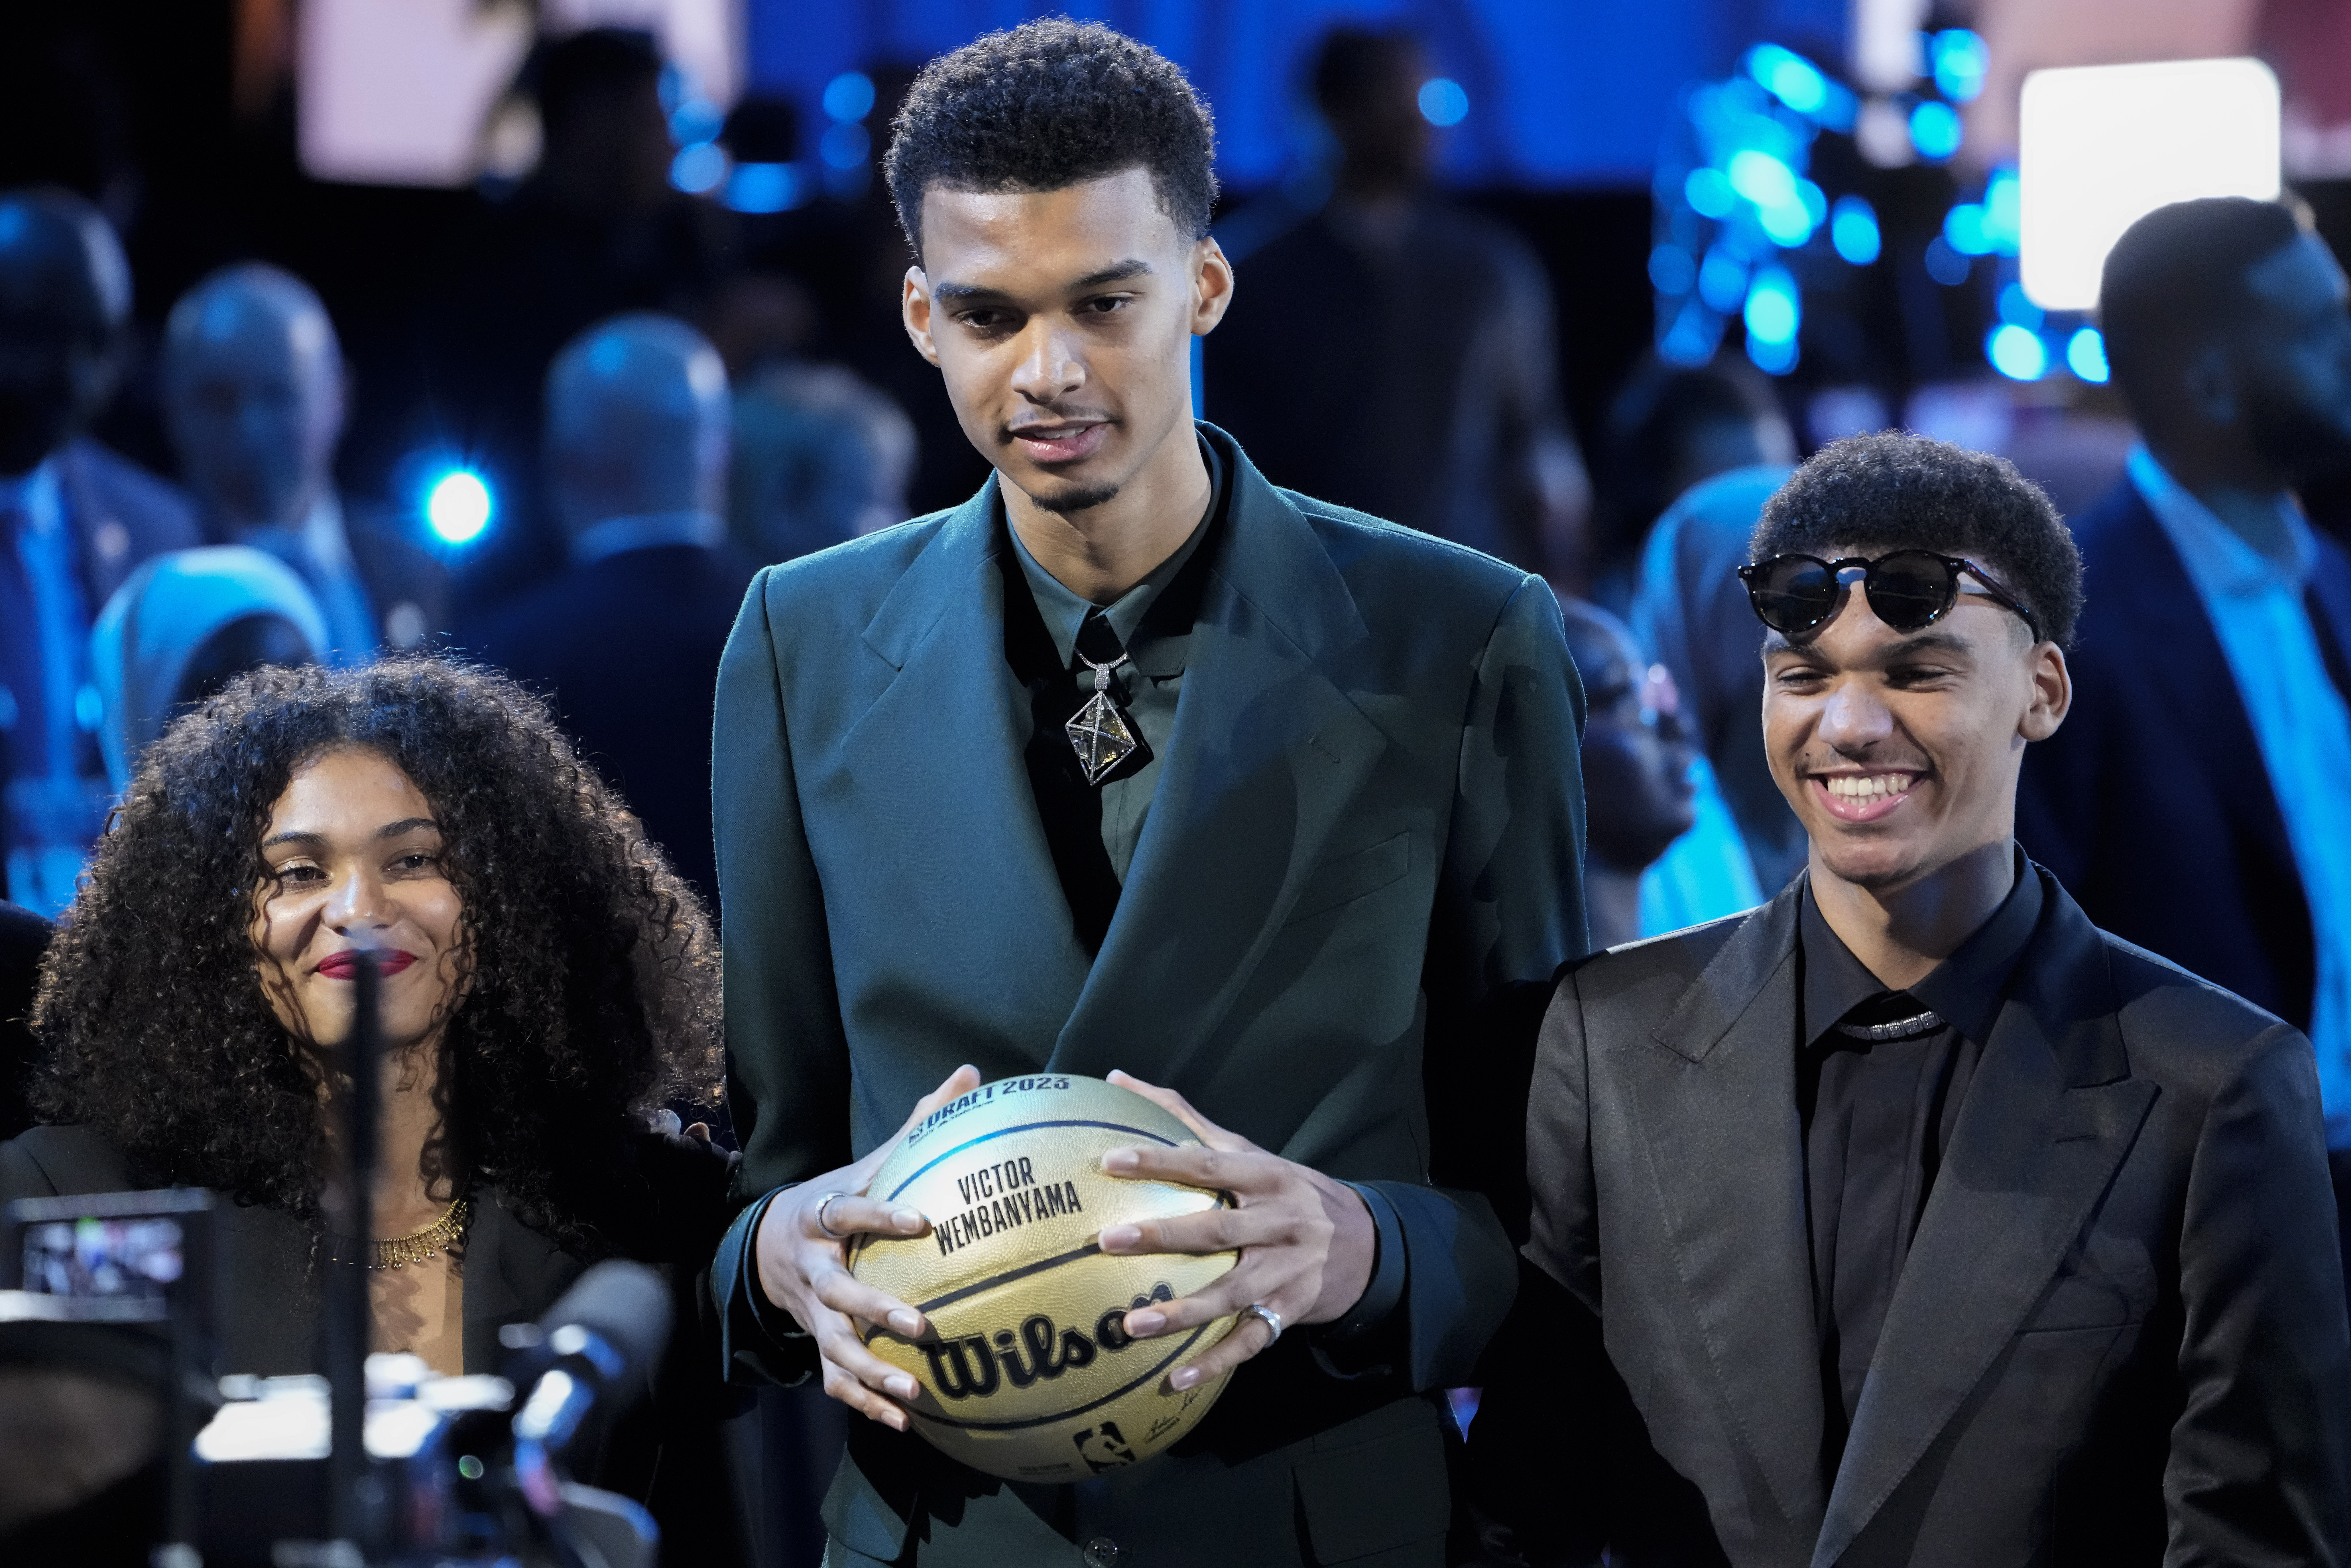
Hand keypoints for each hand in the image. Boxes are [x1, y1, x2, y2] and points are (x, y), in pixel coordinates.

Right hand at [752, 1064, 982, 1428]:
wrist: (768, 1243)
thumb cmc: (838, 1197)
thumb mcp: (868, 1161)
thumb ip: (918, 1124)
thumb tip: (969, 1074)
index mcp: (823, 1215)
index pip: (850, 1211)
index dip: (882, 1215)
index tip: (922, 1221)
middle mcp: (813, 1268)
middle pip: (838, 1292)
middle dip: (875, 1310)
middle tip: (921, 1327)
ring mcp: (813, 1312)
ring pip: (835, 1348)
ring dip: (872, 1373)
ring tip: (916, 1394)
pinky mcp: (817, 1343)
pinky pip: (837, 1380)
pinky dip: (866, 1402)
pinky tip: (904, 1421)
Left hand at [1096, 1070, 1375, 1389]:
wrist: (1368, 1242)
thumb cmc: (1287, 1190)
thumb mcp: (1249, 1150)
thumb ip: (1184, 1118)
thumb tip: (1117, 1078)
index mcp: (1266, 1176)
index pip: (1207, 1163)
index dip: (1161, 1161)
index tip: (1110, 1161)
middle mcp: (1279, 1223)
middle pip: (1218, 1230)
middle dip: (1164, 1236)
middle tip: (1109, 1240)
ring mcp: (1285, 1272)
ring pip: (1231, 1293)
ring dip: (1183, 1312)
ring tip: (1131, 1325)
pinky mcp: (1288, 1312)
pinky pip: (1249, 1341)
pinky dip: (1213, 1362)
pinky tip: (1174, 1378)